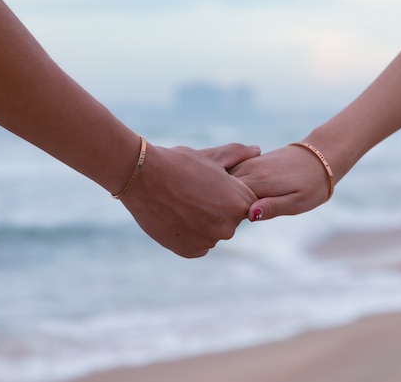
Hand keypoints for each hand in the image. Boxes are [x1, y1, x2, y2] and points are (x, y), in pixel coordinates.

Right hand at [120, 142, 259, 257]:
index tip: (210, 184)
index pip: (245, 203)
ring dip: (202, 222)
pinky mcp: (189, 251)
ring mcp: (208, 241)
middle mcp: (228, 227)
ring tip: (183, 202)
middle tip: (194, 191)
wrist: (143, 177)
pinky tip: (176, 215)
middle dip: (216, 208)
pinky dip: (189, 234)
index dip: (227, 191)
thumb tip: (257, 150)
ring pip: (211, 232)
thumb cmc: (179, 163)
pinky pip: (197, 244)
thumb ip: (238, 155)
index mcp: (240, 203)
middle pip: (228, 219)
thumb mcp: (211, 156)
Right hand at [230, 145, 331, 221]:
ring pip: (225, 180)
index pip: (230, 200)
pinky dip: (228, 184)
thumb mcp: (297, 202)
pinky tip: (233, 194)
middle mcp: (251, 169)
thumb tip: (250, 214)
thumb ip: (273, 208)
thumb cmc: (311, 185)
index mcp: (260, 182)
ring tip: (228, 206)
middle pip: (224, 189)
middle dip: (222, 202)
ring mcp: (249, 162)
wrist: (320, 157)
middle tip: (227, 216)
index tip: (231, 222)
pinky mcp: (250, 161)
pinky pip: (231, 173)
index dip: (228, 213)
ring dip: (223, 193)